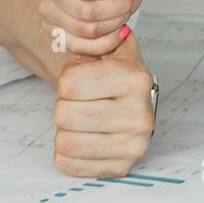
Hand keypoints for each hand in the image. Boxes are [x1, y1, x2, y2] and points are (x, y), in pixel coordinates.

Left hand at [53, 34, 155, 176]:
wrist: (132, 100)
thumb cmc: (112, 73)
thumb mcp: (106, 46)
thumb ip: (89, 38)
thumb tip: (66, 35)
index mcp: (136, 79)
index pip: (68, 85)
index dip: (67, 81)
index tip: (82, 79)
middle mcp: (140, 115)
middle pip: (63, 115)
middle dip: (65, 106)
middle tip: (82, 102)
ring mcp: (133, 145)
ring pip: (64, 142)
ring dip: (66, 130)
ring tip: (84, 119)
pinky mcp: (121, 167)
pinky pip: (68, 164)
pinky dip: (68, 152)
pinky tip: (84, 138)